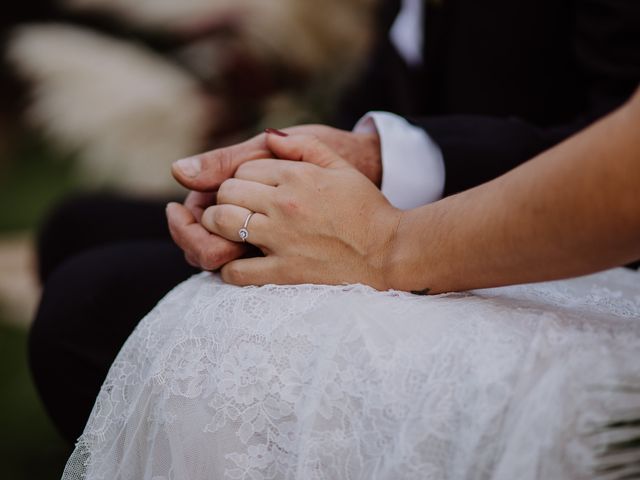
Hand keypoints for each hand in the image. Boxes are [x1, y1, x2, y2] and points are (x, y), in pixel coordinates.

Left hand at [168, 125, 381, 270]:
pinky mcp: (285, 271)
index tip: (249, 191)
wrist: (389, 251)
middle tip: (234, 209)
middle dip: (224, 199)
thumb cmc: (366, 208)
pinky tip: (237, 262)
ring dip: (218, 226)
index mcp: (297, 176)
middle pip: (227, 193)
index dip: (240, 179)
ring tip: (228, 231)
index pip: (242, 169)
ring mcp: (282, 238)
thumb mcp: (340, 166)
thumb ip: (303, 147)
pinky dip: (229, 267)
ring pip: (222, 223)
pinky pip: (237, 269)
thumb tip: (269, 136)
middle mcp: (284, 204)